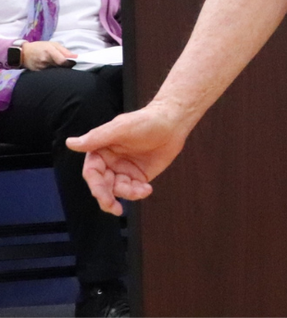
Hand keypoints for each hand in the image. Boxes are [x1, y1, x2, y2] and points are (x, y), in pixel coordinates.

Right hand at [22, 40, 76, 69]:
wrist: (23, 53)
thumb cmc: (39, 46)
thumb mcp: (52, 44)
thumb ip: (64, 50)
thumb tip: (75, 56)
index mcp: (49, 51)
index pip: (62, 60)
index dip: (69, 63)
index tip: (73, 62)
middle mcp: (45, 60)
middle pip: (59, 66)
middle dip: (65, 66)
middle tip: (68, 63)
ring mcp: (40, 67)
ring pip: (55, 70)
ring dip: (59, 68)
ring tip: (58, 64)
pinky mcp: (38, 72)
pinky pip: (49, 73)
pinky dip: (53, 71)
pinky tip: (52, 68)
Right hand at [65, 104, 189, 215]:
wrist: (174, 122)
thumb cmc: (147, 120)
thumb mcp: (121, 128)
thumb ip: (97, 137)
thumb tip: (70, 143)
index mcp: (101, 150)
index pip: (92, 172)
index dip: (95, 185)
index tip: (101, 195)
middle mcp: (110, 162)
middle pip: (102, 186)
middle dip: (107, 198)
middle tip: (115, 208)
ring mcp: (124, 170)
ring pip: (118, 190)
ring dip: (128, 194)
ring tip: (143, 190)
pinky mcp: (138, 176)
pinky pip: (133, 190)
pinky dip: (138, 193)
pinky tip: (147, 189)